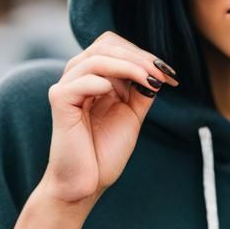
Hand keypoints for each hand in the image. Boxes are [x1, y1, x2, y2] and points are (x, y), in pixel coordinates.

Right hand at [42, 32, 179, 203]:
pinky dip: (104, 82)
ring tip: (149, 83)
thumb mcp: (132, 114)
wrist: (87, 183)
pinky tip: (116, 96)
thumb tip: (157, 70)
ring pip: (96, 58)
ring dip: (129, 67)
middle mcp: (77, 77)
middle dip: (139, 58)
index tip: (169, 74)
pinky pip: (81, 80)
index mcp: (93, 77)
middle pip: (106, 45)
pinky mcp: (59, 101)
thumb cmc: (105, 151)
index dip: (143, 54)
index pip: (115, 47)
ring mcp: (66, 87)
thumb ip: (141, 90)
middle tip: (161, 75)